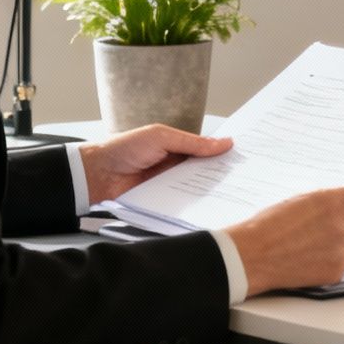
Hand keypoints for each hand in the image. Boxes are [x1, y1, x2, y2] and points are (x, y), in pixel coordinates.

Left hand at [79, 123, 233, 205]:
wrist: (97, 173)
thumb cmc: (125, 148)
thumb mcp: (161, 137)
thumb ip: (192, 143)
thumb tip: (224, 143)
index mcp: (177, 146)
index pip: (206, 150)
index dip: (223, 153)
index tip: (245, 156)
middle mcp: (176, 166)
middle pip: (205, 171)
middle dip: (222, 174)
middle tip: (247, 177)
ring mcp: (170, 185)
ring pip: (197, 188)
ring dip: (211, 190)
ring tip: (236, 193)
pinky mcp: (163, 201)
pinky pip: (183, 203)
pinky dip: (195, 204)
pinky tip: (211, 206)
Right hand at [225, 186, 343, 295]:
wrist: (252, 255)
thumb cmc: (270, 224)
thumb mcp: (304, 199)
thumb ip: (332, 200)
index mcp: (335, 202)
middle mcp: (342, 226)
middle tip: (339, 223)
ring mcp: (340, 252)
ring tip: (319, 242)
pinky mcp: (335, 272)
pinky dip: (334, 261)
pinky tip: (313, 257)